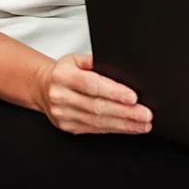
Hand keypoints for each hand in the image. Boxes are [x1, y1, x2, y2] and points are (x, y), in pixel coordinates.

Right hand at [37, 54, 153, 134]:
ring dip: (124, 124)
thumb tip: (121, 68)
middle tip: (145, 114)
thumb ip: (95, 62)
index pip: (91, 84)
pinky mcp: (68, 127)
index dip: (114, 92)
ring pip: (97, 121)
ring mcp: (63, 114)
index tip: (133, 98)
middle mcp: (61, 96)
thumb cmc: (65, 72)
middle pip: (97, 106)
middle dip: (125, 112)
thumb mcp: (76, 59)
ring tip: (143, 124)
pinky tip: (130, 128)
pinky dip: (115, 129)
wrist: (43, 88)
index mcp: (63, 76)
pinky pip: (95, 129)